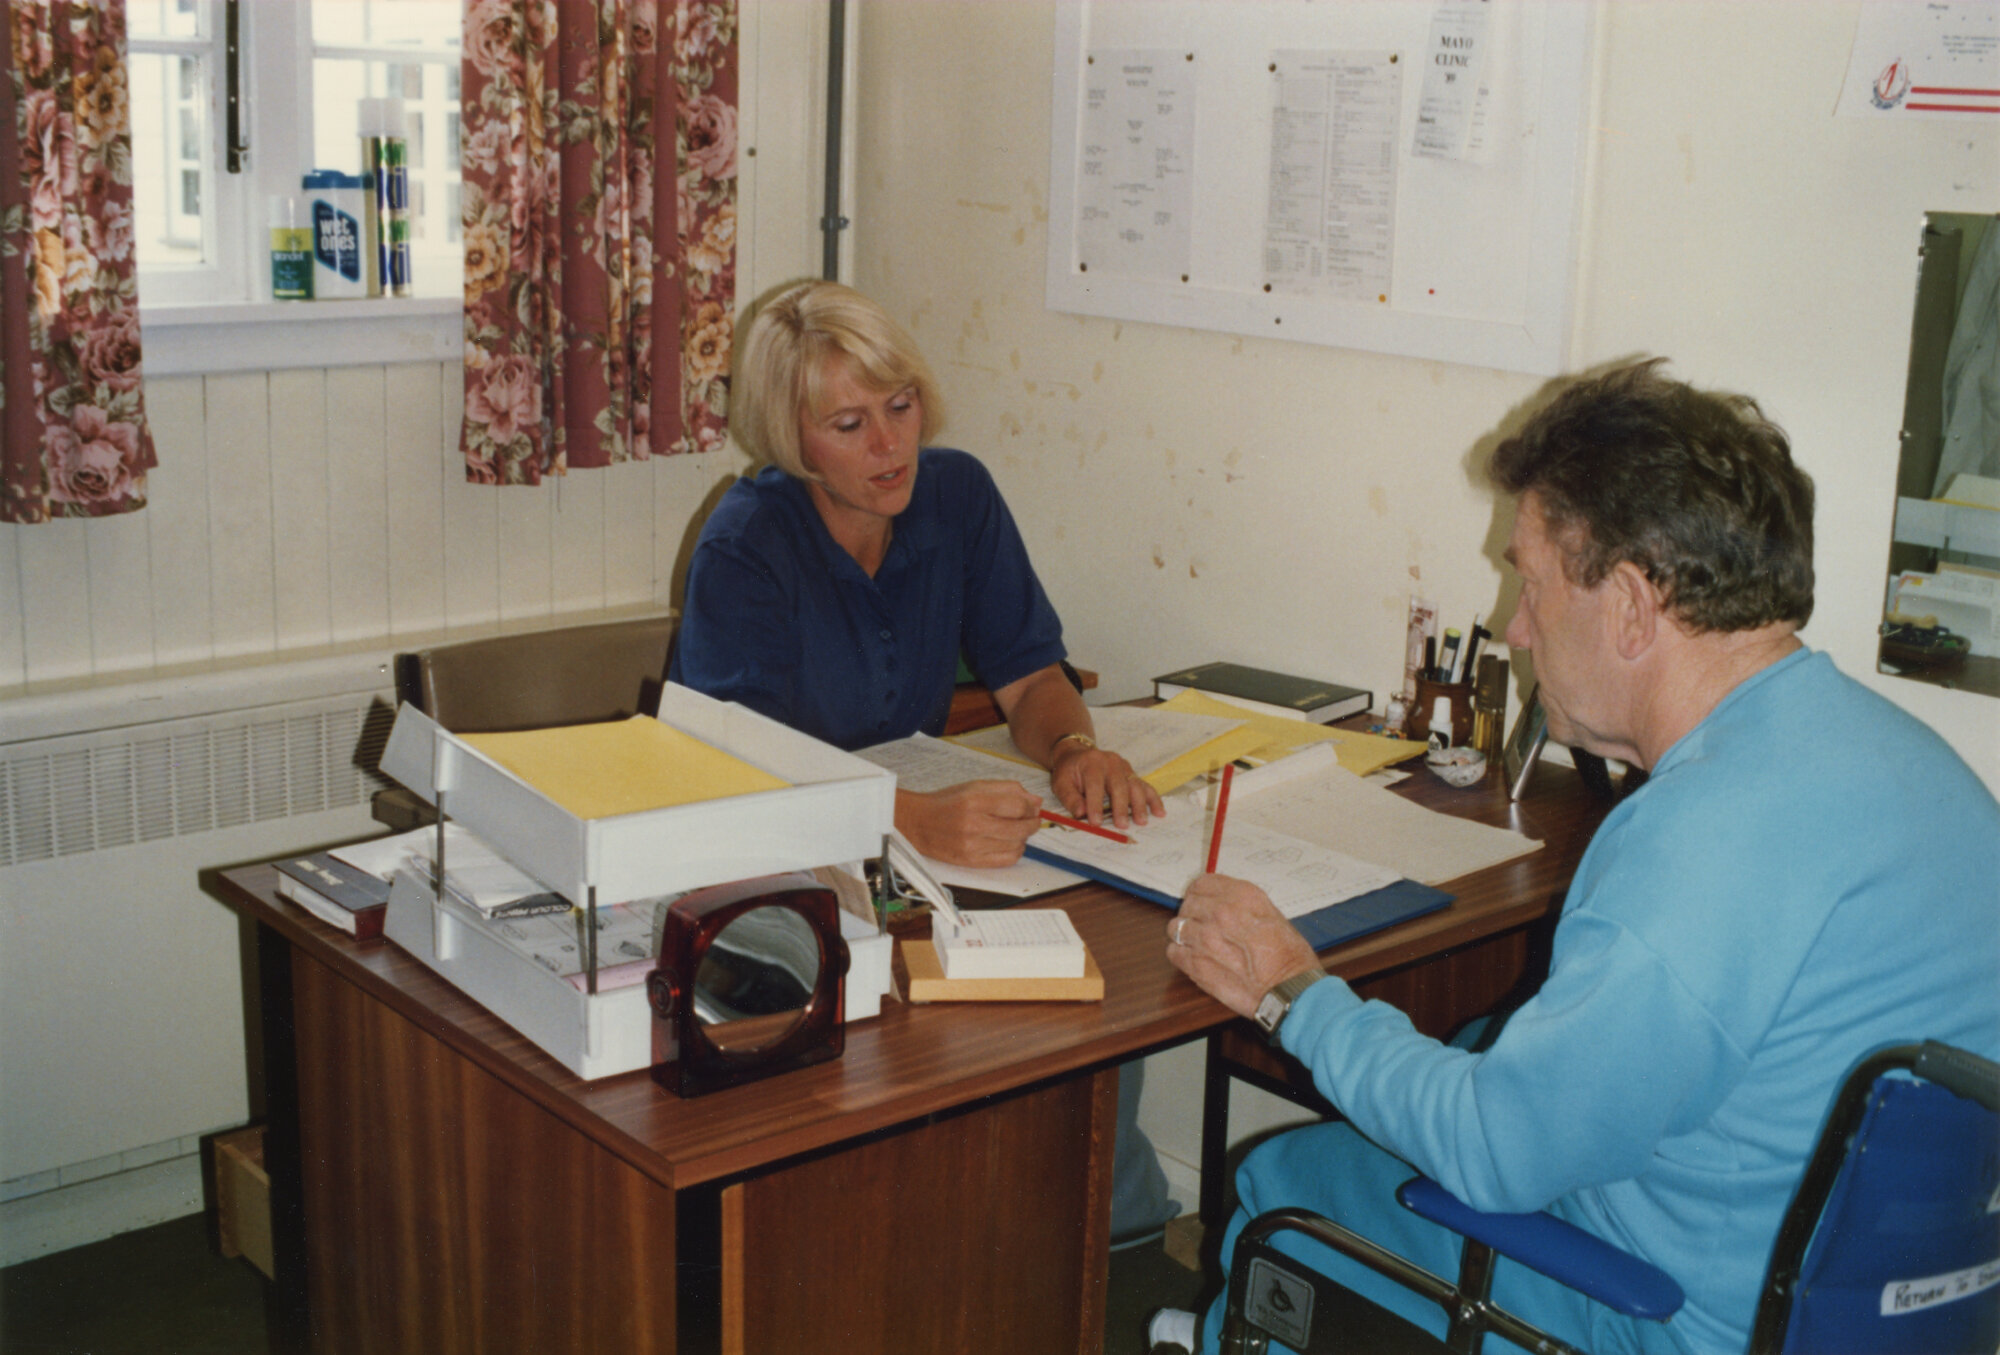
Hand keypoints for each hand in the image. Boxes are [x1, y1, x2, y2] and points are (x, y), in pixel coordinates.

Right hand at [896, 781, 1041, 867]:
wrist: (918, 823)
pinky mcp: (971, 862)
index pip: (1018, 806)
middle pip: (1020, 828)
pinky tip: (1010, 843)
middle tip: (1031, 819)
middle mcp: (974, 825)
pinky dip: (1015, 851)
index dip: (1031, 807)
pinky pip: (1007, 860)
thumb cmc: (948, 802)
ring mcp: (972, 846)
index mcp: (974, 801)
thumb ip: (1008, 790)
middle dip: (1032, 823)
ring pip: (1017, 845)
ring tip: (1016, 830)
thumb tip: (1036, 802)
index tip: (1032, 807)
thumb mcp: (975, 786)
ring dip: (1023, 837)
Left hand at [1048, 743, 1164, 829]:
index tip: (1096, 822)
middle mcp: (1110, 762)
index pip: (1095, 785)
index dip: (1095, 804)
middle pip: (1119, 785)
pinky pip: (1145, 786)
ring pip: (1135, 785)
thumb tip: (1081, 814)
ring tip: (1141, 821)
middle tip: (1122, 825)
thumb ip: (1070, 798)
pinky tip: (1160, 813)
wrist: (1078, 754)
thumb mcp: (1061, 783)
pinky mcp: (1132, 773)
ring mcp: (1124, 767)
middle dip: (1120, 807)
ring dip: (1139, 805)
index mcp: (1091, 763)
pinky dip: (1153, 800)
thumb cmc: (1069, 772)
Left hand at [1167, 873, 1322, 1017]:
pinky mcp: (1195, 964)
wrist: (1290, 991)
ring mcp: (1205, 938)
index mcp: (1242, 895)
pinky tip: (1196, 960)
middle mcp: (1220, 912)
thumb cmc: (1288, 957)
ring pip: (1176, 927)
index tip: (1204, 903)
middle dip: (1193, 915)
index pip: (1202, 884)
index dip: (1201, 895)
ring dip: (1185, 935)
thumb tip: (1219, 903)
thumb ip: (1241, 905)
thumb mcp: (1272, 914)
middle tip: (1204, 928)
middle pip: (1188, 904)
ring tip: (1200, 945)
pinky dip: (1181, 955)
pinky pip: (1173, 952)